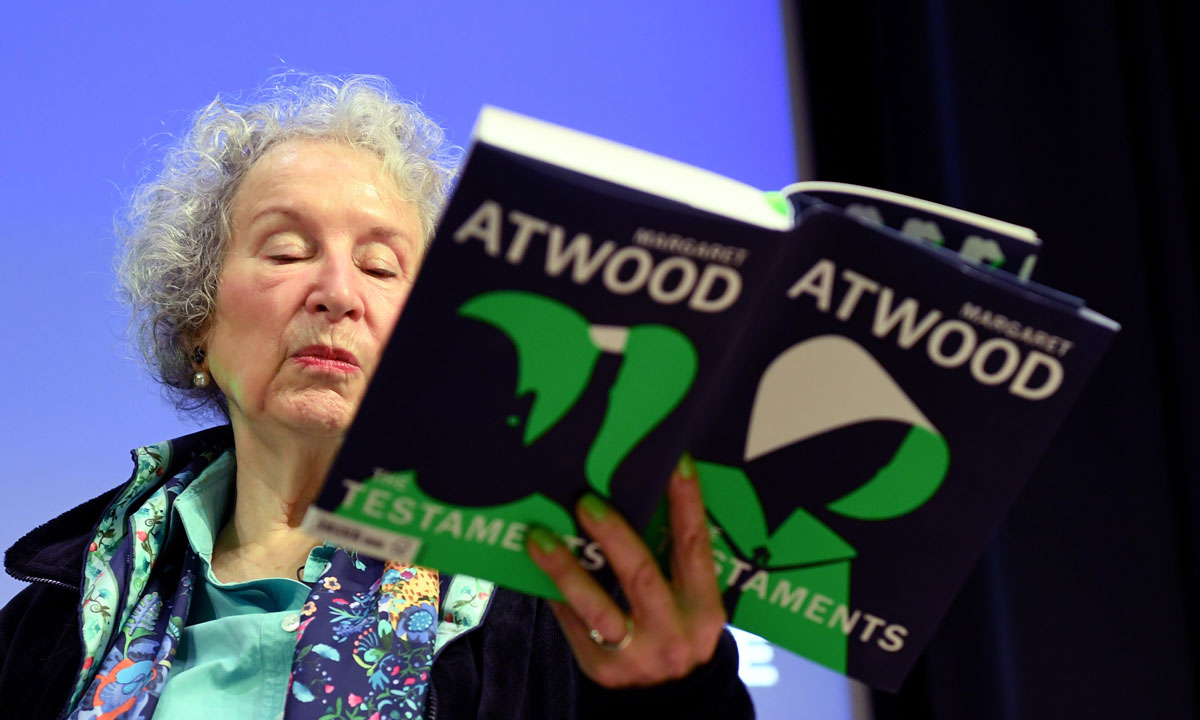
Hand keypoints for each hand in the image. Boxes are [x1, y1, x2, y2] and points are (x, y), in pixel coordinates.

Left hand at [525, 454, 726, 687]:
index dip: (687, 504)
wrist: (671, 703)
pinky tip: (534, 566)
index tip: (675, 462)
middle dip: (613, 535)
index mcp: (703, 608)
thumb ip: (674, 564)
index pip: (695, 548)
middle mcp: (673, 631)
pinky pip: (572, 624)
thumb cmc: (679, 632)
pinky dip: (554, 593)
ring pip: (597, 608)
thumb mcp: (693, 605)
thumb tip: (639, 497)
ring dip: (566, 569)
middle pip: (642, 576)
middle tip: (586, 499)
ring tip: (539, 536)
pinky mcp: (601, 669)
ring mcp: (635, 654)